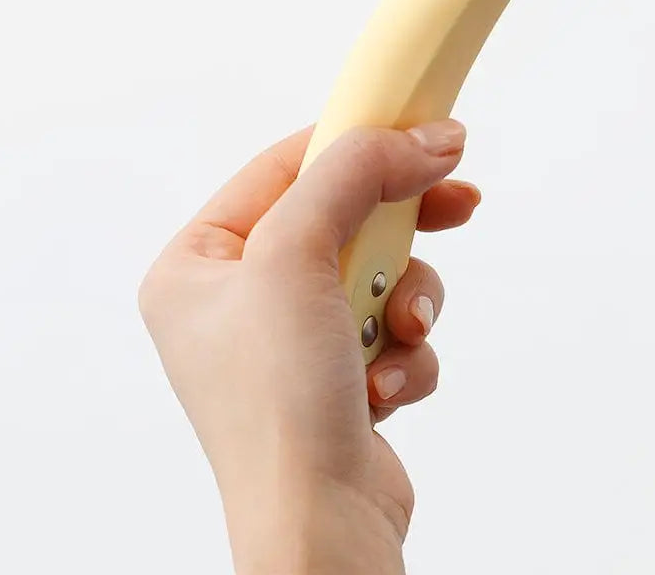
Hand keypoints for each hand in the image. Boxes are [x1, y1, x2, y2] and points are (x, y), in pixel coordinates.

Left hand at [139, 121, 477, 574]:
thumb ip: (358, 173)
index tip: (421, 129)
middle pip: (343, 216)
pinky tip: (388, 386)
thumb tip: (428, 137)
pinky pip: (395, 327)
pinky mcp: (338, 378)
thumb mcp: (299, 254)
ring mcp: (290, 343)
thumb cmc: (277, 407)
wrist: (321, 526)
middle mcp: (239, 302)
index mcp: (197, 266)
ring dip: (408, 297)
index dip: (355, 143)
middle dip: (399, 222)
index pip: (283, 168)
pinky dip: (407, 350)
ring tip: (404, 331)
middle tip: (457, 198)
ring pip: (382, 271)